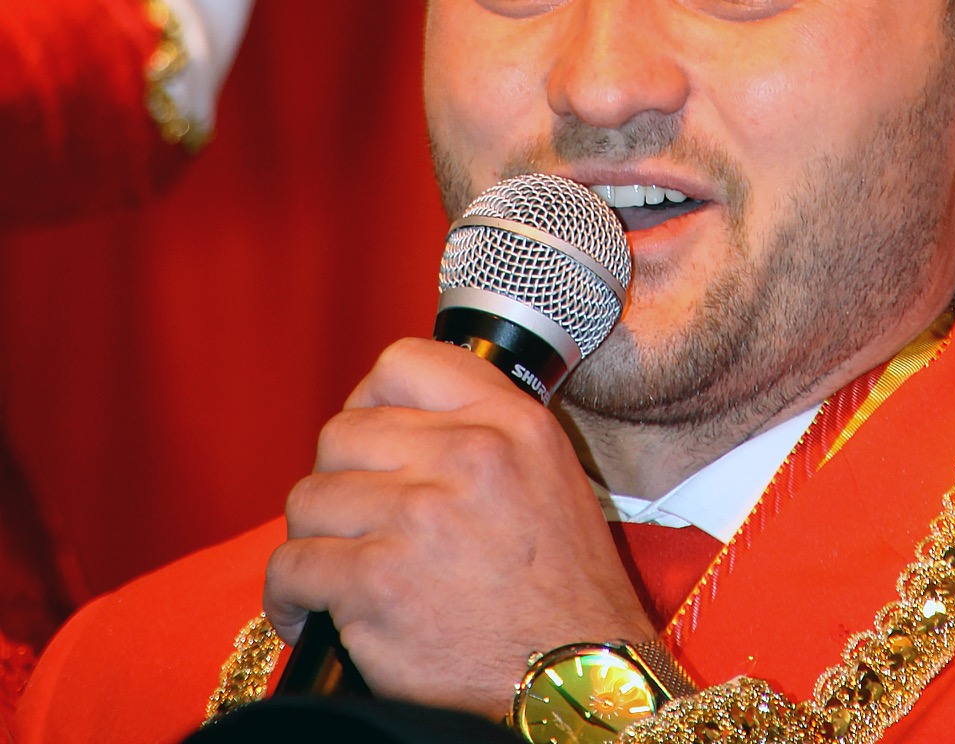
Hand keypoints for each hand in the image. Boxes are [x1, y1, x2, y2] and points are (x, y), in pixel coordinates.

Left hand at [264, 339, 654, 715]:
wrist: (579, 680)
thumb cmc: (563, 587)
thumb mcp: (548, 473)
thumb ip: (483, 430)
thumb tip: (397, 421)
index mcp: (509, 422)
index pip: (404, 363)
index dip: (368, 398)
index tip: (364, 436)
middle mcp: (466, 456)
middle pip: (342, 433)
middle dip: (335, 479)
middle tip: (350, 518)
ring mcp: (418, 518)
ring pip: (309, 498)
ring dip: (313, 538)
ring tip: (330, 569)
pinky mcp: (379, 584)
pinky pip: (293, 567)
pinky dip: (288, 596)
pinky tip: (305, 613)